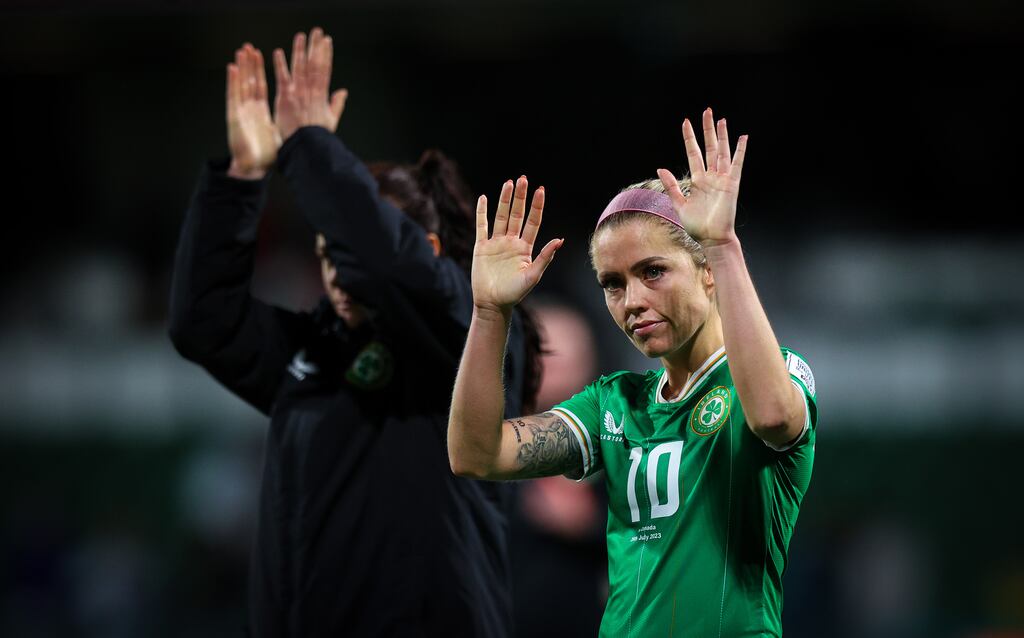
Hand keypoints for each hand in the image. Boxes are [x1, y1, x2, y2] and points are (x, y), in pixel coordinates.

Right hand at [226, 43, 279, 179]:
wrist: (254, 169)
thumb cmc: (267, 156)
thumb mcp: (281, 135)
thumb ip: (288, 123)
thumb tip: (302, 118)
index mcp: (261, 112)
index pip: (260, 86)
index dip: (261, 71)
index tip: (262, 55)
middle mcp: (250, 109)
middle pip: (250, 81)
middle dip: (250, 64)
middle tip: (250, 46)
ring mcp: (241, 111)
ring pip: (241, 84)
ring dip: (241, 67)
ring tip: (242, 51)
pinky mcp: (234, 116)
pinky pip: (233, 96)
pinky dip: (233, 82)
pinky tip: (233, 68)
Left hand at [273, 28, 348, 142]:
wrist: (305, 148)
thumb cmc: (317, 138)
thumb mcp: (331, 120)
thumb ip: (336, 104)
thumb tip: (343, 92)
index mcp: (322, 95)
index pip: (325, 70)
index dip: (326, 54)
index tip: (327, 41)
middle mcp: (311, 91)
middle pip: (314, 64)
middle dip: (316, 47)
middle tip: (317, 31)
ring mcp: (298, 93)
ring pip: (300, 67)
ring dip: (300, 50)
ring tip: (301, 36)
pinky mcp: (285, 98)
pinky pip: (282, 78)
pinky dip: (280, 65)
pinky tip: (278, 52)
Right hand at [472, 177, 562, 315]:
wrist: (493, 303)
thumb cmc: (514, 293)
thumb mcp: (533, 276)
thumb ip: (545, 257)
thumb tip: (559, 240)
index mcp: (525, 248)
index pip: (532, 222)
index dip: (537, 206)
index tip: (540, 190)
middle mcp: (512, 242)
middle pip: (517, 214)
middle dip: (520, 197)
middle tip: (523, 179)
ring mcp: (496, 243)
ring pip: (501, 217)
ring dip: (504, 200)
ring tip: (508, 183)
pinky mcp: (482, 247)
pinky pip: (481, 226)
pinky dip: (481, 212)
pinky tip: (483, 198)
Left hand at [657, 107, 747, 247]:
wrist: (712, 239)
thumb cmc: (697, 226)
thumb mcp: (679, 205)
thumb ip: (671, 186)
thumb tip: (660, 168)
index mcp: (698, 181)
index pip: (693, 153)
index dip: (690, 138)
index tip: (686, 123)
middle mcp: (711, 177)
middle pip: (709, 147)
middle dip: (707, 130)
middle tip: (706, 111)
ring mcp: (722, 179)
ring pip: (722, 152)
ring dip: (722, 135)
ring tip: (721, 119)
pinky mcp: (732, 184)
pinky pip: (737, 164)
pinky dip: (740, 151)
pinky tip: (742, 137)